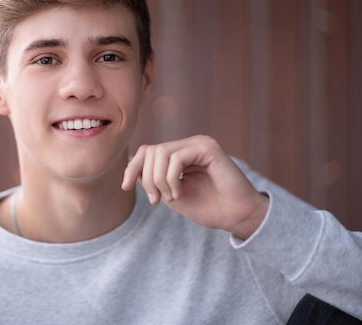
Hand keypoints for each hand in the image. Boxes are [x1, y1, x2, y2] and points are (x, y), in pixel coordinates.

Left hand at [121, 135, 268, 239]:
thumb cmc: (208, 207)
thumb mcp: (170, 194)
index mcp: (180, 153)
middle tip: (156, 200)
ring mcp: (199, 143)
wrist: (236, 217)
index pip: (146, 150)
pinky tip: (178, 193)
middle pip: (150, 151)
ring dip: (158, 180)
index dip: (132, 167)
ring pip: (160, 153)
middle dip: (146, 179)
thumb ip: (152, 180)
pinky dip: (171, 179)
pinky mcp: (208, 147)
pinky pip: (176, 158)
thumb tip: (130, 169)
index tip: (125, 187)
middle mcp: (188, 144)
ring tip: (171, 197)